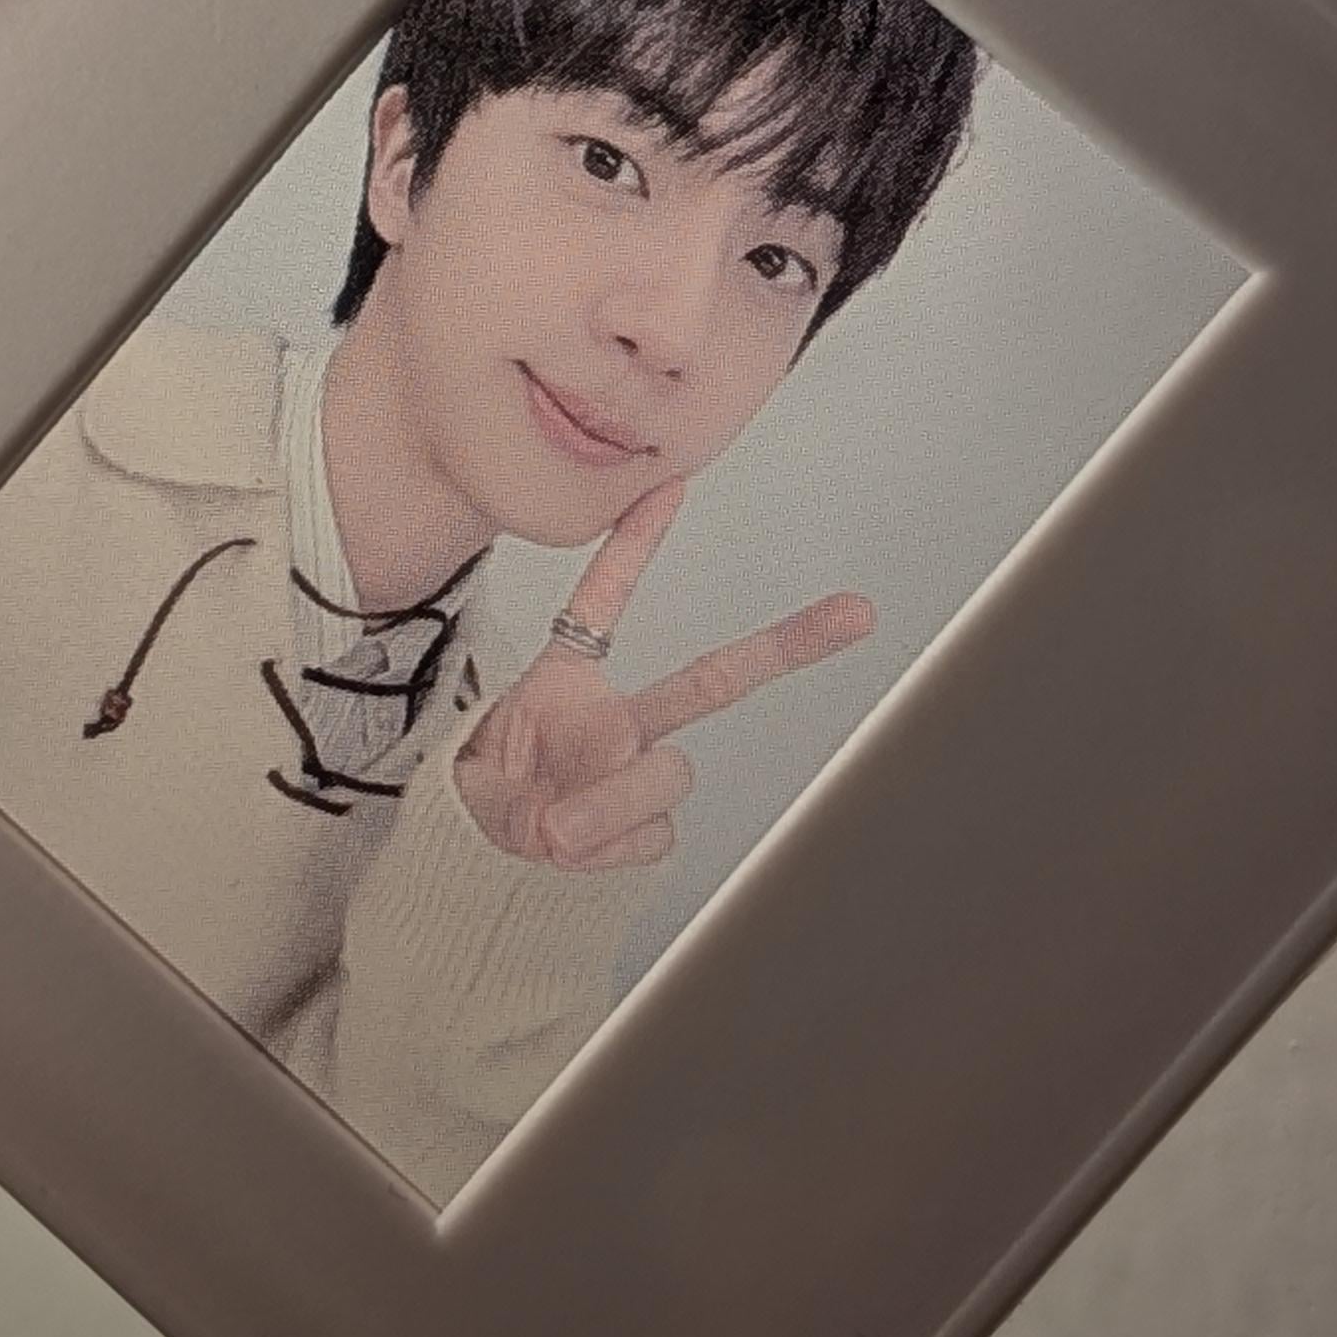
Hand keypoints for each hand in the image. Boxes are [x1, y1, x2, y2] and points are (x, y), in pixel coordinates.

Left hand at [454, 481, 875, 875]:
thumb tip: (562, 832)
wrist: (489, 837)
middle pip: (713, 682)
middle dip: (787, 643)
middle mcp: (623, 719)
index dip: (636, 543)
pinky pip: (652, 835)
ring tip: (555, 825)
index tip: (671, 486)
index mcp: (573, 680)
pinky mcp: (638, 823)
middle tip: (855, 613)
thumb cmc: (492, 781)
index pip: (605, 601)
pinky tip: (575, 846)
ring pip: (667, 776)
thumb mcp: (481, 769)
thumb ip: (515, 782)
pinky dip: (612, 849)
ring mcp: (638, 769)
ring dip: (608, 807)